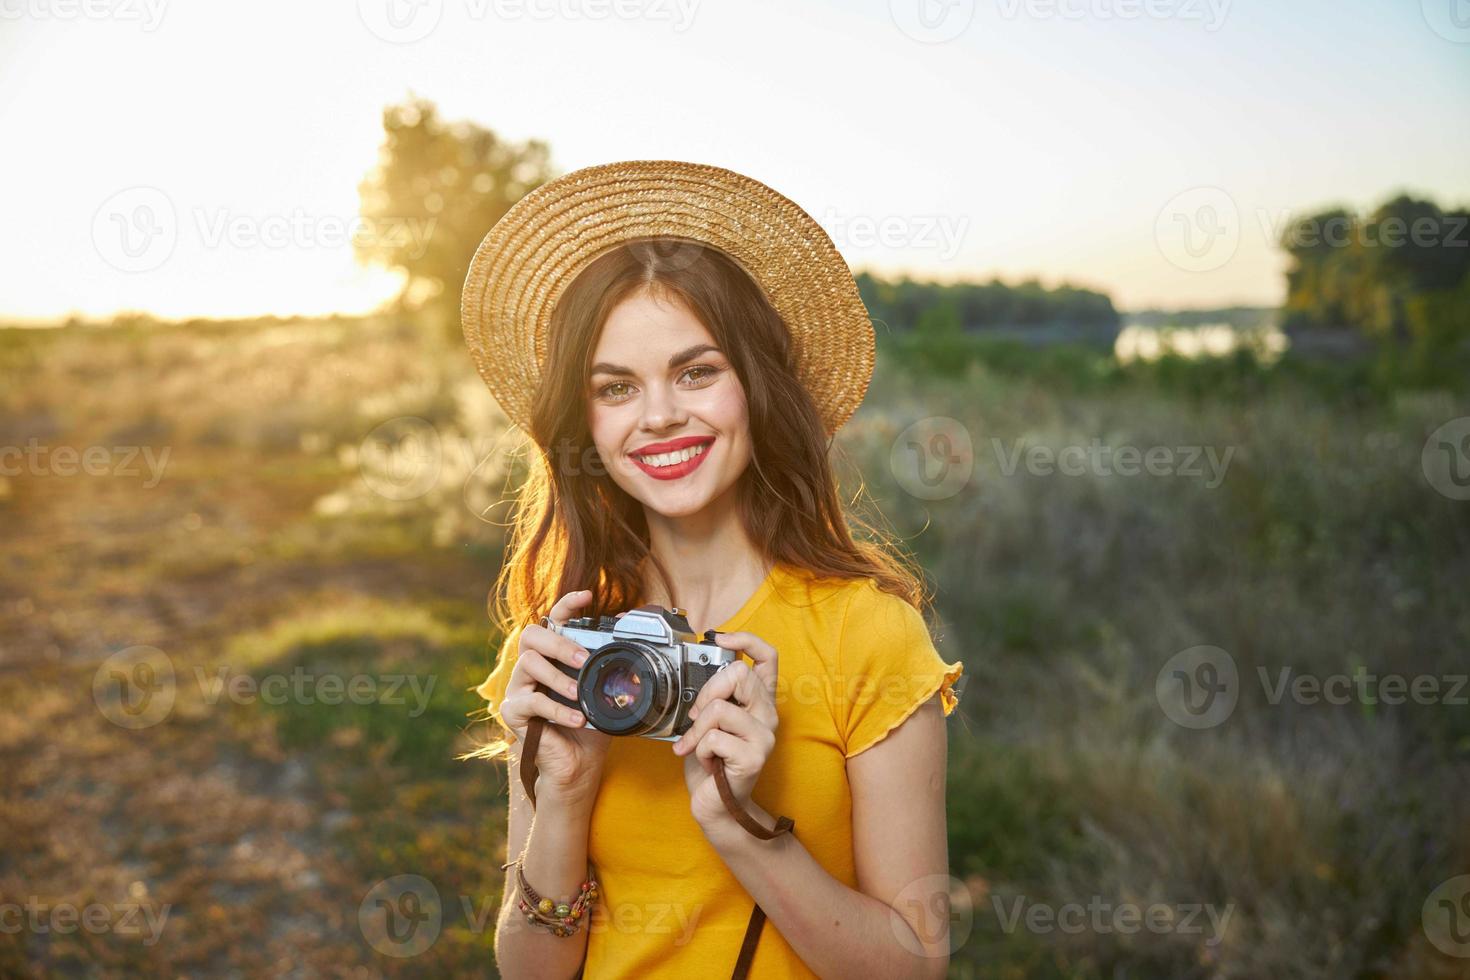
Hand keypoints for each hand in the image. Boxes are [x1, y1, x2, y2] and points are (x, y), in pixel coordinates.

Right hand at [497, 589, 611, 807]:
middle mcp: (533, 667)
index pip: (554, 620)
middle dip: (559, 642)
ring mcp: (519, 688)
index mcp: (554, 656)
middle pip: (532, 635)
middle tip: (583, 659)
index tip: (587, 595)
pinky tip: (576, 718)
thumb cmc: (590, 725)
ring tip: (578, 693)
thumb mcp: (605, 692)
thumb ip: (611, 666)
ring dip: (558, 677)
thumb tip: (631, 638)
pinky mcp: (513, 712)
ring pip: (528, 663)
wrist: (579, 764)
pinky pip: (531, 701)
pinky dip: (557, 709)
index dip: (567, 604)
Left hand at [672, 631, 778, 834]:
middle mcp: (768, 714)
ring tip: (697, 745)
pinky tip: (707, 762)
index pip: (768, 656)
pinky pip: (714, 738)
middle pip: (738, 674)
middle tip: (697, 716)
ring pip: (720, 709)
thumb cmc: (712, 761)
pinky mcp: (754, 757)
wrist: (716, 805)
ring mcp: (764, 736)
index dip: (746, 639)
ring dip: (697, 729)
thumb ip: (715, 696)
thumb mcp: (712, 720)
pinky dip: (699, 749)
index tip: (721, 638)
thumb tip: (699, 672)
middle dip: (707, 691)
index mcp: (759, 701)